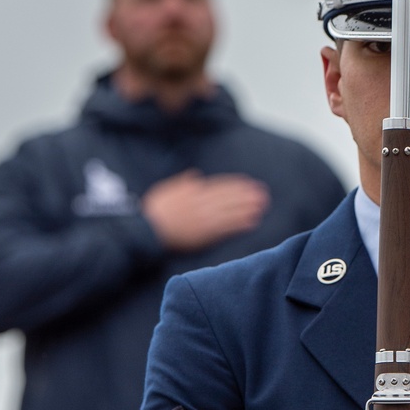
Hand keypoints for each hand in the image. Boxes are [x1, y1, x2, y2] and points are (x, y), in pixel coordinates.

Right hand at [141, 169, 269, 250]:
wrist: (145, 229)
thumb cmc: (153, 212)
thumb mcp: (165, 190)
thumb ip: (182, 183)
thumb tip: (195, 175)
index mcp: (192, 192)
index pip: (218, 186)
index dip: (235, 184)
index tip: (248, 183)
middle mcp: (200, 203)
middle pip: (228, 197)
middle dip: (246, 195)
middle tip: (263, 193)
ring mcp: (203, 218)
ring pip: (230, 211)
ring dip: (247, 207)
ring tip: (262, 206)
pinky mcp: (203, 234)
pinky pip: (225, 227)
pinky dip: (239, 224)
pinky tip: (252, 222)